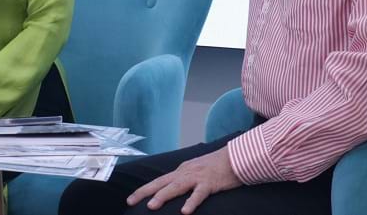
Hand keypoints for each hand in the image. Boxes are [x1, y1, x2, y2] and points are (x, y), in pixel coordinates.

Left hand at [127, 146, 241, 213]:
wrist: (235, 157)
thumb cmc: (216, 166)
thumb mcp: (196, 171)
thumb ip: (184, 179)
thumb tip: (172, 190)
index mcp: (181, 171)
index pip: (158, 181)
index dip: (144, 189)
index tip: (131, 199)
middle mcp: (185, 172)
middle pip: (161, 182)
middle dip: (145, 192)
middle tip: (131, 201)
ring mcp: (197, 177)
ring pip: (176, 187)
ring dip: (163, 196)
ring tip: (151, 206)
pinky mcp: (210, 183)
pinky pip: (199, 194)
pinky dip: (191, 202)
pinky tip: (185, 212)